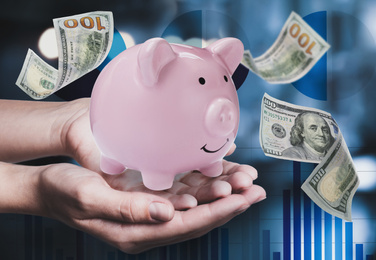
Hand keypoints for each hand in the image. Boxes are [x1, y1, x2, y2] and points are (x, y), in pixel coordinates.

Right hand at [37, 161, 264, 253]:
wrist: (52, 189)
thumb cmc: (67, 191)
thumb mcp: (92, 197)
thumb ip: (128, 209)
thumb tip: (167, 213)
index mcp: (136, 231)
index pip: (186, 225)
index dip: (217, 213)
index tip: (243, 200)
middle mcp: (148, 226)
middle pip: (197, 220)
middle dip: (230, 207)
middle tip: (257, 192)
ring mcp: (150, 215)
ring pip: (195, 209)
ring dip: (222, 198)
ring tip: (248, 185)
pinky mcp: (149, 201)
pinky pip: (184, 197)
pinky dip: (205, 189)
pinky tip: (220, 180)